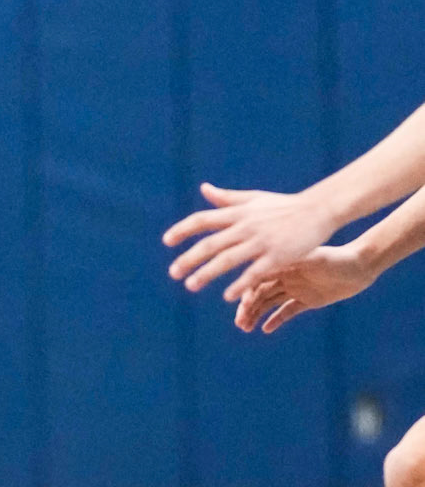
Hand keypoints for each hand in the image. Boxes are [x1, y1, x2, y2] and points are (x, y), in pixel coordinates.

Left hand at [163, 183, 334, 299]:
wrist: (318, 210)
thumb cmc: (285, 205)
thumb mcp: (254, 198)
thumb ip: (227, 198)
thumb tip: (204, 189)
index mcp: (238, 213)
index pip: (203, 220)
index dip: (183, 230)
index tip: (167, 241)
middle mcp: (245, 226)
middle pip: (210, 243)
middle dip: (189, 258)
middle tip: (173, 273)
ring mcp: (261, 241)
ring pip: (227, 259)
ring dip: (207, 273)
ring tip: (190, 286)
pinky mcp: (277, 256)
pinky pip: (253, 273)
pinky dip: (239, 284)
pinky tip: (227, 297)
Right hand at [234, 241, 376, 332]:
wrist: (361, 265)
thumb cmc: (338, 258)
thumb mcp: (315, 258)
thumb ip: (292, 260)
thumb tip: (268, 261)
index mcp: (283, 263)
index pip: (257, 277)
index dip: (247, 291)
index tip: (242, 305)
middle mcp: (286, 275)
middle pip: (260, 292)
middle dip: (248, 307)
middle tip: (240, 323)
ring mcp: (296, 288)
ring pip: (270, 303)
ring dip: (257, 314)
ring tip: (246, 328)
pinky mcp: (307, 300)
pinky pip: (287, 311)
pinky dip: (276, 320)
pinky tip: (265, 329)